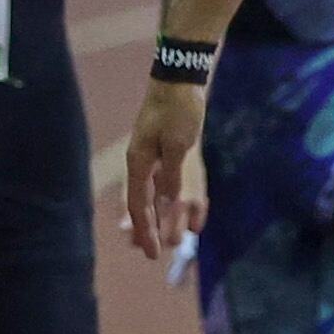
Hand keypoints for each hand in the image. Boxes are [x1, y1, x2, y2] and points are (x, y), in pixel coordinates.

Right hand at [123, 77, 207, 258]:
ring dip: (166, 219)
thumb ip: (172, 176)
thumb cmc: (177, 110)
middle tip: (154, 253)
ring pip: (162, 197)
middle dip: (150, 229)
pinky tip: (195, 216)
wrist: (181, 80)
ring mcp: (160, 159)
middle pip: (146, 205)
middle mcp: (147, 165)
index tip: (151, 252)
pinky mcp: (177, 153)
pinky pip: (180, 184)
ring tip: (172, 241)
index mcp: (140, 163)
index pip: (138, 205)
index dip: (144, 231)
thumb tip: (168, 203)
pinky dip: (187, 201)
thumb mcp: (176, 144)